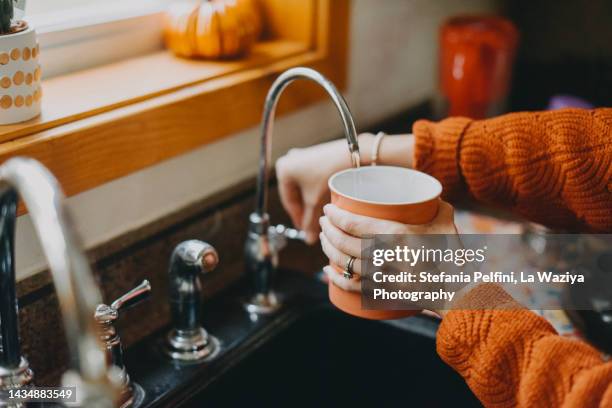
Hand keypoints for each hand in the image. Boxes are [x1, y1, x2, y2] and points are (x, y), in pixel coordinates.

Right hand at [275, 135, 371, 243]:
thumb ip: (310, 222)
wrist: (352, 155)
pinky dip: (315, 191)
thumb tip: (308, 238)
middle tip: (312, 225)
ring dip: (310, 202)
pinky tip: (324, 200)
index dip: (297, 219)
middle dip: (305, 211)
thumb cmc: (331, 171)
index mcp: (283, 170)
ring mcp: (301, 158)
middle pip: (295, 195)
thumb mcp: (316, 201)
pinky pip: (310, 179)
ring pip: (304, 188)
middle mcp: (289, 162)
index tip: (305, 230)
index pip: (288, 201)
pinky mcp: (313, 156)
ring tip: (319, 215)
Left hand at [319, 201, 457, 298]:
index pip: (354, 224)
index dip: (336, 216)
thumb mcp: (446, 224)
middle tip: (324, 222)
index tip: (328, 209)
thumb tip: (428, 195)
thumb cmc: (455, 256)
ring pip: (344, 263)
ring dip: (328, 250)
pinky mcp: (384, 293)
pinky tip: (328, 270)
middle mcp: (386, 256)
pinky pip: (353, 286)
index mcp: (398, 235)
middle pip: (345, 243)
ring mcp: (383, 277)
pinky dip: (336, 278)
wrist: (460, 292)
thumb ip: (435, 206)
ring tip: (324, 239)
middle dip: (328, 231)